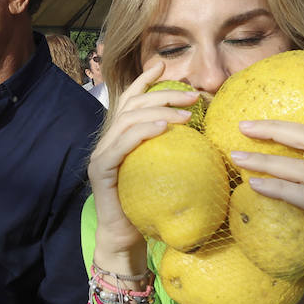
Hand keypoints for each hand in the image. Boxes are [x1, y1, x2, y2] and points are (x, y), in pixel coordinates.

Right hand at [86, 63, 200, 267]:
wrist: (126, 239)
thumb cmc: (150, 206)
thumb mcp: (165, 171)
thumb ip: (173, 150)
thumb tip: (202, 131)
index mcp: (120, 138)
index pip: (130, 100)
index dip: (144, 80)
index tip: (164, 65)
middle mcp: (107, 141)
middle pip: (132, 105)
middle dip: (162, 94)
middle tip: (193, 96)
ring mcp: (101, 155)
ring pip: (127, 120)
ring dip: (157, 112)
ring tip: (186, 115)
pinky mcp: (101, 170)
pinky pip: (119, 146)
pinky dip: (140, 133)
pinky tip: (161, 129)